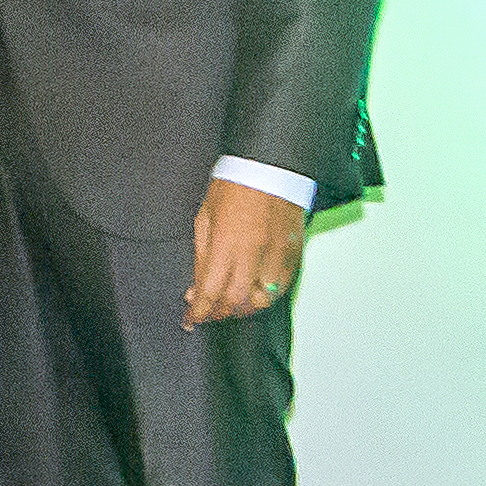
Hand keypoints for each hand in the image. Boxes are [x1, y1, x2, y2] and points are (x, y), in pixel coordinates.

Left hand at [185, 175, 310, 326]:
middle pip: (237, 301)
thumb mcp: (205, 218)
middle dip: (220, 313)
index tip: (191, 320)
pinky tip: (254, 292)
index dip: (199, 312)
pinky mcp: (295, 252)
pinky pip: (282, 286)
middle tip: (209, 312)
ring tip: (230, 305)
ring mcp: (278, 254)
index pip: (211, 292)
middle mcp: (255, 253)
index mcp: (227, 244)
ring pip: (263, 299)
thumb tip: (198, 288)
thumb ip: (203, 257)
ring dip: (244, 308)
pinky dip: (267, 295)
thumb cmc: (234, 185)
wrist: (269, 166)